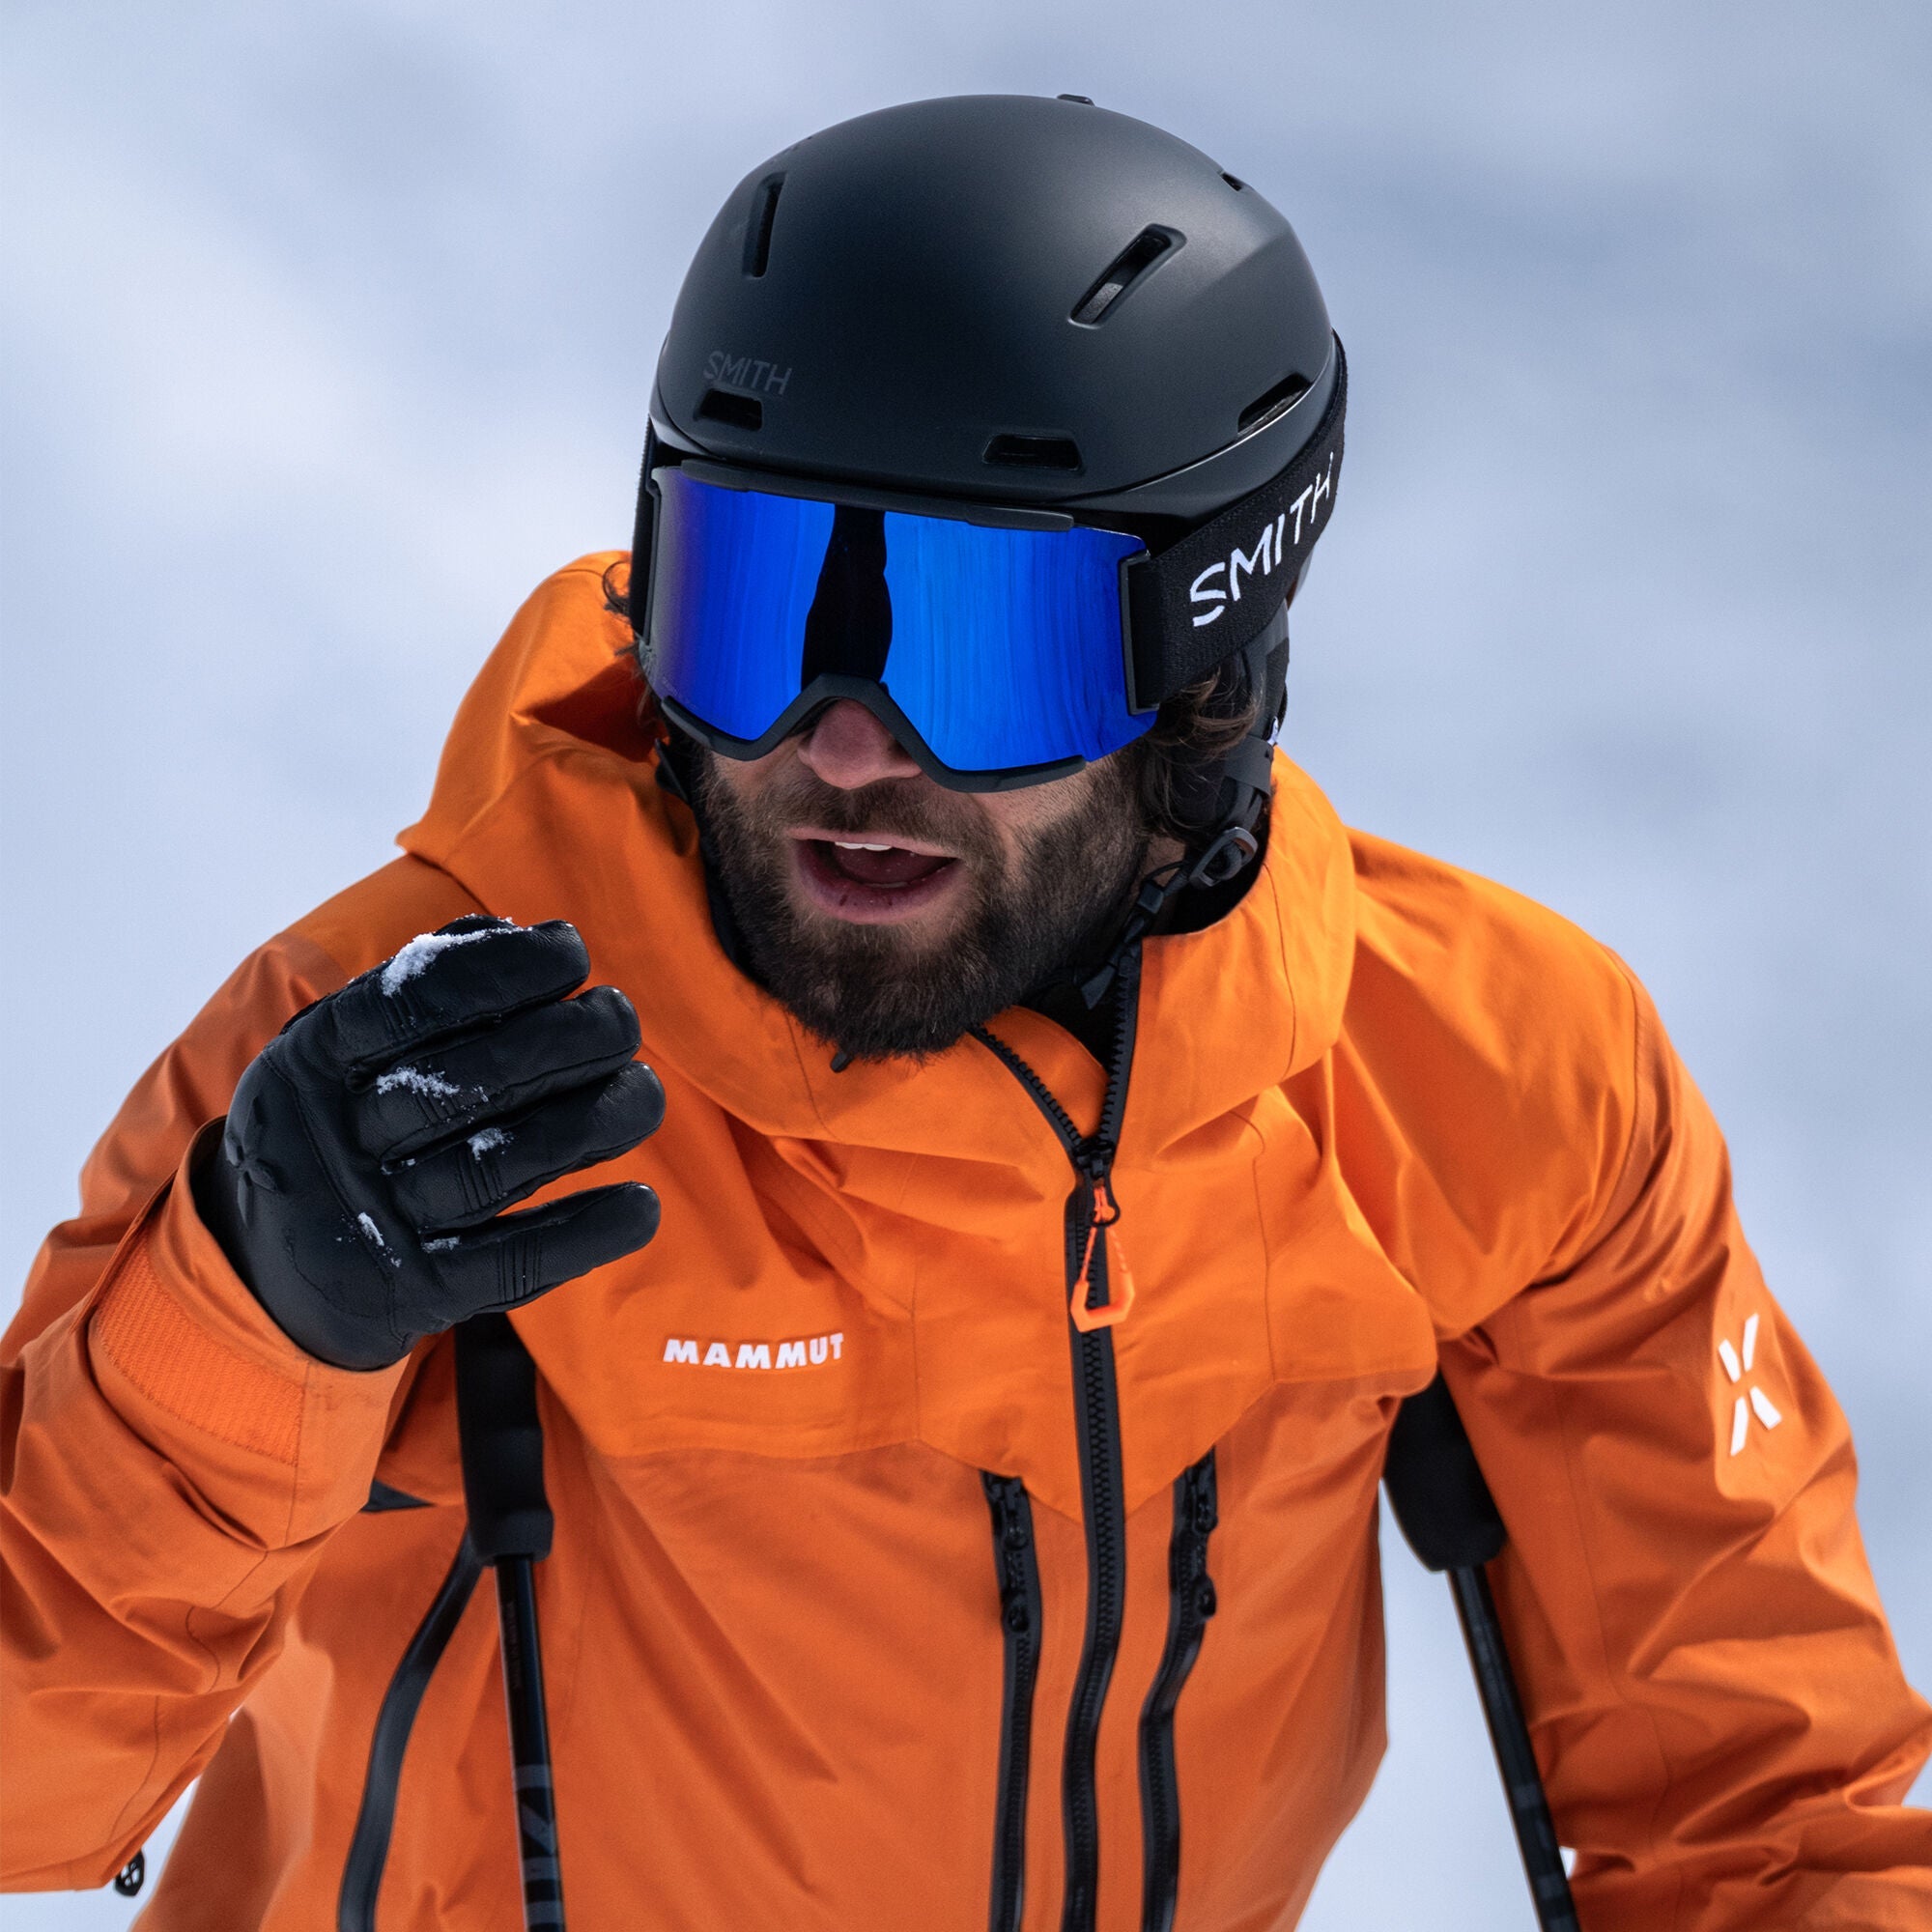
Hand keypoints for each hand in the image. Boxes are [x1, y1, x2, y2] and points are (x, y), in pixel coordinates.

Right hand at [196, 917, 663, 1368]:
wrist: (275, 1274)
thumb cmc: (346, 1126)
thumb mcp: (347, 1049)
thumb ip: (423, 982)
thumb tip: (517, 932)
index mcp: (311, 1064)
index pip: (407, 1002)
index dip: (499, 969)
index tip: (570, 950)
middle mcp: (331, 1145)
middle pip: (462, 1086)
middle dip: (562, 1041)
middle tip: (621, 1017)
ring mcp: (372, 1226)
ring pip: (494, 1170)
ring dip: (589, 1123)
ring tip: (645, 1092)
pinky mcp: (415, 1297)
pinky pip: (508, 1265)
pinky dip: (583, 1233)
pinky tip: (643, 1205)